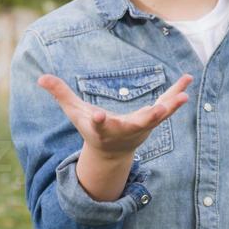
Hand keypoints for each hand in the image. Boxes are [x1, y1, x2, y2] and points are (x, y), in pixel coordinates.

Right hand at [37, 72, 193, 158]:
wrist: (112, 151)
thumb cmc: (91, 128)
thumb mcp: (75, 113)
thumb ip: (60, 94)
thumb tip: (40, 77)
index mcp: (103, 129)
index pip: (100, 125)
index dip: (99, 121)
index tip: (98, 116)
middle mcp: (125, 130)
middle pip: (138, 125)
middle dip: (148, 119)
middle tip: (159, 111)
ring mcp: (142, 126)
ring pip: (158, 116)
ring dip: (171, 106)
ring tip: (184, 96)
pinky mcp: (152, 119)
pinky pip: (167, 105)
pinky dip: (176, 94)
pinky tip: (188, 80)